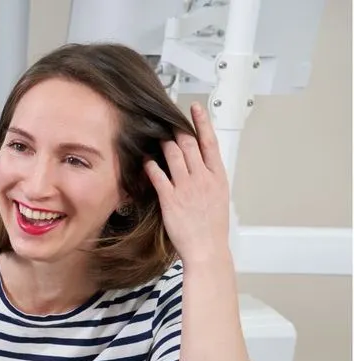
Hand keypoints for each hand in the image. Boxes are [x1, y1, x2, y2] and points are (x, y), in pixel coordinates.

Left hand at [145, 102, 230, 266]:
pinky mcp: (170, 199)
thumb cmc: (212, 227)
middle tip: (167, 122)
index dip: (202, 123)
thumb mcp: (219, 197)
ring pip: (173, 155)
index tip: (195, 108)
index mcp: (218, 176)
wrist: (207, 248)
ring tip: (154, 137)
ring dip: (162, 143)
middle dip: (177, 130)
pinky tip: (145, 160)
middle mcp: (203, 178)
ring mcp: (186, 187)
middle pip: (189, 144)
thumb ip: (210, 178)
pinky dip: (150, 165)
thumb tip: (202, 166)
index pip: (210, 142)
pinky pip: (158, 175)